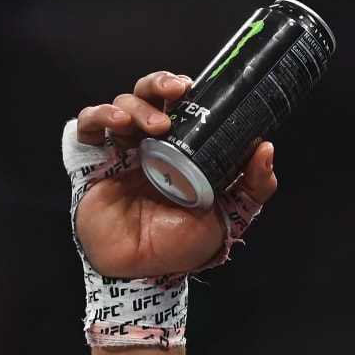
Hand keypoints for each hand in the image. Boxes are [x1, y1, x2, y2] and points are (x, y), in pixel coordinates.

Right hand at [73, 71, 279, 279]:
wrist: (142, 272)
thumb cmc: (182, 245)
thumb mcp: (228, 215)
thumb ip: (253, 186)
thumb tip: (267, 147)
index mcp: (180, 149)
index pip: (180, 104)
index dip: (185, 89)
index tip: (198, 87)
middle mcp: (149, 144)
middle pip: (148, 93)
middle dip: (160, 82)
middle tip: (177, 90)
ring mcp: (120, 151)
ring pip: (120, 103)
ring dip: (137, 104)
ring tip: (156, 126)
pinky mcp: (93, 162)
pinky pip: (87, 126)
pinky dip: (99, 115)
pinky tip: (117, 124)